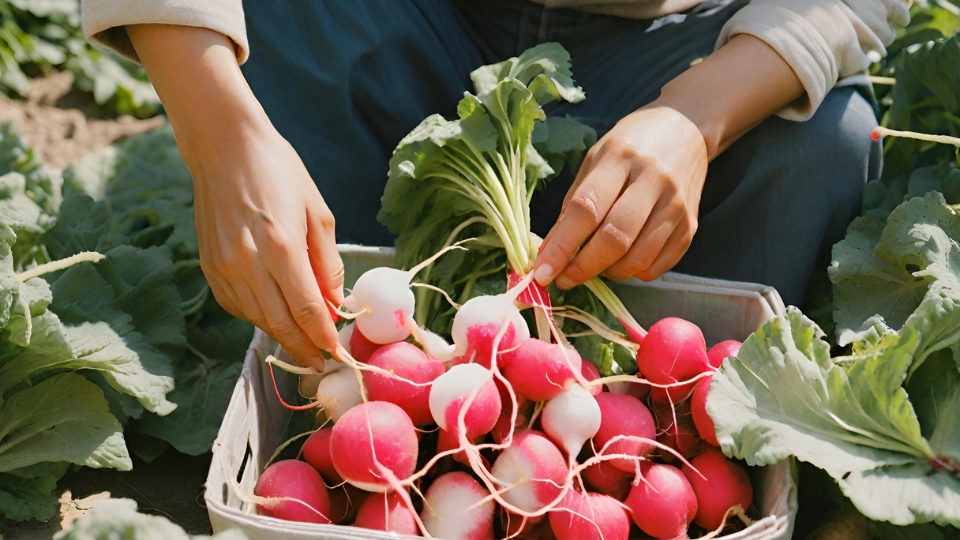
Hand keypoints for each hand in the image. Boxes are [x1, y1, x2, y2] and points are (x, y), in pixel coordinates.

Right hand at [192, 123, 342, 368]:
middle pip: (281, 323)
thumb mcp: (317, 212)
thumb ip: (327, 262)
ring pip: (257, 319)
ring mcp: (224, 266)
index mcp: (282, 246)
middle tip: (320, 363)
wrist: (224, 146)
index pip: (307, 309)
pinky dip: (257, 317)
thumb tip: (335, 303)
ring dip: (281, 335)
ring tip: (301, 343)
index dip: (323, 337)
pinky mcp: (209, 266)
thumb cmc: (279, 172)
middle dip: (303, 348)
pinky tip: (273, 316)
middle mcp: (249, 262)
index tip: (336, 354)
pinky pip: (235, 306)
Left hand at [534, 106, 707, 288]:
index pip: (586, 209)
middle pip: (615, 239)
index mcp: (620, 158)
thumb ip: (573, 206)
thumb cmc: (630, 148)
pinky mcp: (691, 226)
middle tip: (564, 278)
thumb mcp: (594, 161)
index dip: (561, 246)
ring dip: (608, 273)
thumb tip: (550, 253)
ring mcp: (676, 205)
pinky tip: (622, 261)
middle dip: (583, 267)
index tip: (542, 272)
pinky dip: (633, 273)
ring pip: (638, 258)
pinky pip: (657, 266)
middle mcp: (653, 180)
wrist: (685, 131)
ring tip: (594, 265)